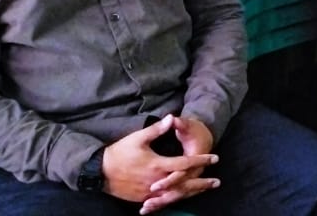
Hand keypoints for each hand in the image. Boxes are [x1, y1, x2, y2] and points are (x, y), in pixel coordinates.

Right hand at [101, 116, 218, 205]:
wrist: (99, 171)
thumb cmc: (119, 152)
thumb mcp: (138, 138)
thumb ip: (157, 129)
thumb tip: (172, 117)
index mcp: (157, 165)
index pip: (185, 163)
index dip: (201, 160)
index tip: (215, 157)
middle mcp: (156, 181)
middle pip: (185, 184)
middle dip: (202, 183)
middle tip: (217, 181)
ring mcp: (149, 192)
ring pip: (175, 194)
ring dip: (191, 192)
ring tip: (204, 189)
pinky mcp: (143, 198)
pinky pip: (163, 200)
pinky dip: (175, 198)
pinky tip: (183, 197)